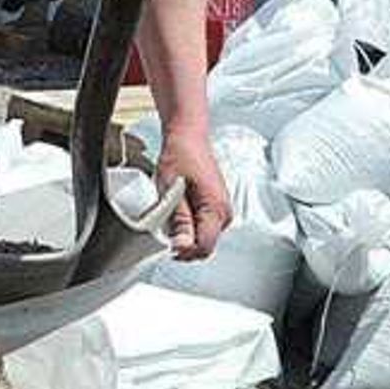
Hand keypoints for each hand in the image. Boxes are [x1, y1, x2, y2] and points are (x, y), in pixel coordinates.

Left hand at [159, 132, 233, 261]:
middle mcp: (224, 212)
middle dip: (183, 243)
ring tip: (171, 213)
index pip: (204, 247)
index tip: (166, 242)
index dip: (183, 250)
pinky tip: (179, 211)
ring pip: (203, 238)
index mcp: (216, 209)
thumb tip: (182, 246)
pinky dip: (189, 225)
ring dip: (185, 234)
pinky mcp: (217, 208)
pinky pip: (203, 228)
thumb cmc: (181, 156)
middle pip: (204, 246)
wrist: (188, 138)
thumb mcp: (172, 191)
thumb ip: (179, 222)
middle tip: (165, 225)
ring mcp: (222, 211)